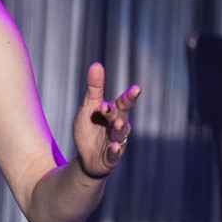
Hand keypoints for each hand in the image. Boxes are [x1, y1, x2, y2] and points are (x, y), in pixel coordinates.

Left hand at [72, 62, 140, 178]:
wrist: (86, 156)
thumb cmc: (90, 128)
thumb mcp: (89, 107)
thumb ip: (94, 89)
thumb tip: (96, 64)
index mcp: (114, 113)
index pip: (123, 103)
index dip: (128, 97)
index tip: (136, 88)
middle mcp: (118, 126)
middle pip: (121, 117)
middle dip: (118, 112)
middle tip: (112, 106)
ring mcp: (116, 142)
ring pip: (120, 135)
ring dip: (119, 130)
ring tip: (117, 124)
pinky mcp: (111, 157)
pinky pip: (115, 154)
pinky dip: (115, 151)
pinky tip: (114, 147)